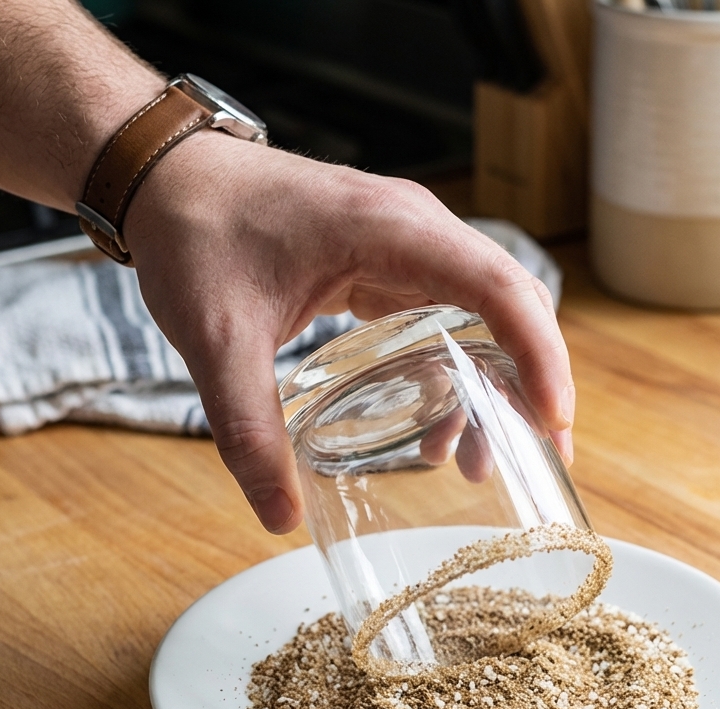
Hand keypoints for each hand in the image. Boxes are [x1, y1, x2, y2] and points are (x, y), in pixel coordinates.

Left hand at [124, 131, 574, 533]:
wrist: (168, 181)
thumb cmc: (196, 233)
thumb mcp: (217, 338)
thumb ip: (247, 428)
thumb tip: (280, 515)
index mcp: (390, 230)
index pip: (498, 287)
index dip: (539, 354)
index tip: (552, 420)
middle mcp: (414, 231)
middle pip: (510, 304)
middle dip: (534, 380)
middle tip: (542, 456)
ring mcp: (405, 245)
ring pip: (483, 314)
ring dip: (496, 383)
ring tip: (478, 462)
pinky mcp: (387, 264)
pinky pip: (446, 317)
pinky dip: (455, 372)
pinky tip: (437, 429)